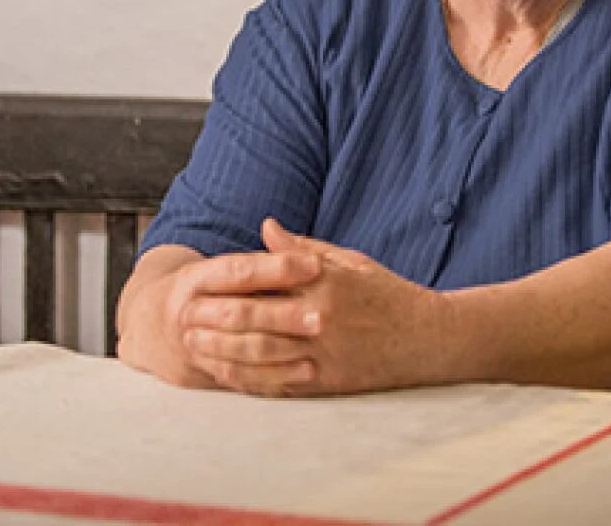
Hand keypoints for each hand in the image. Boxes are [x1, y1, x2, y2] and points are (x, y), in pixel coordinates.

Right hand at [117, 245, 322, 390]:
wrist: (155, 328)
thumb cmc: (204, 290)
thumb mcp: (220, 267)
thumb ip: (252, 254)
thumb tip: (274, 227)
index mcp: (195, 278)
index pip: (238, 271)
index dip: (276, 268)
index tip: (314, 266)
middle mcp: (190, 312)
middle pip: (239, 312)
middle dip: (282, 315)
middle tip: (320, 315)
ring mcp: (195, 346)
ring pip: (242, 349)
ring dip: (283, 347)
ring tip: (317, 341)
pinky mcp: (208, 373)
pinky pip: (244, 378)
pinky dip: (277, 375)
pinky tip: (307, 369)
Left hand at [180, 219, 444, 395]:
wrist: (429, 340)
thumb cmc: (388, 294)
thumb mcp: (349, 260)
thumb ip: (303, 248)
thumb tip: (266, 227)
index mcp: (325, 283)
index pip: (265, 281)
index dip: (226, 285)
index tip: (197, 284)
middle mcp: (321, 319)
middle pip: (253, 319)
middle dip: (213, 319)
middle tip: (181, 317)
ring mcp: (323, 355)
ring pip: (259, 355)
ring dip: (220, 351)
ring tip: (192, 345)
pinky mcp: (326, 384)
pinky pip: (276, 384)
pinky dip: (245, 380)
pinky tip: (223, 373)